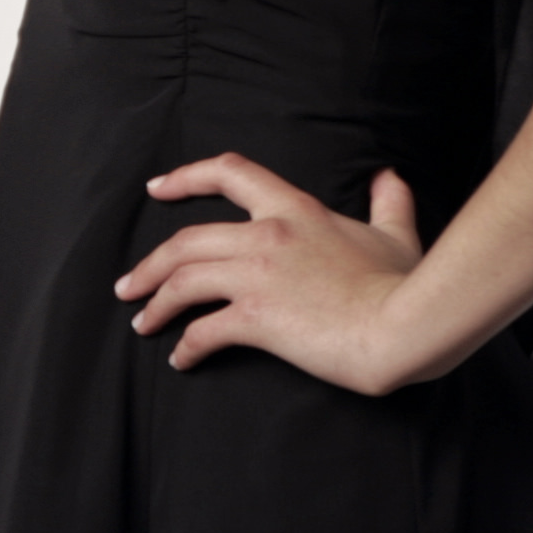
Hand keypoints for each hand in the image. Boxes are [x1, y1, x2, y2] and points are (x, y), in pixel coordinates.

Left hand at [114, 156, 426, 392]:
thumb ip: (389, 202)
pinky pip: (203, 331)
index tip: (156, 188)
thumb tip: (389, 177)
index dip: (186, 177)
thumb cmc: (402, 284)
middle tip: (129, 285)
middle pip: (185, 239)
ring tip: (143, 323)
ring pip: (182, 280)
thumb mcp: (396, 234)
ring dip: (155, 303)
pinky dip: (186, 347)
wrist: (403, 325)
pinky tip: (182, 360)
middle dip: (149, 264)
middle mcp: (267, 234)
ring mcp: (258, 275)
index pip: (230, 172)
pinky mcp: (256, 317)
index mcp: (295, 209)